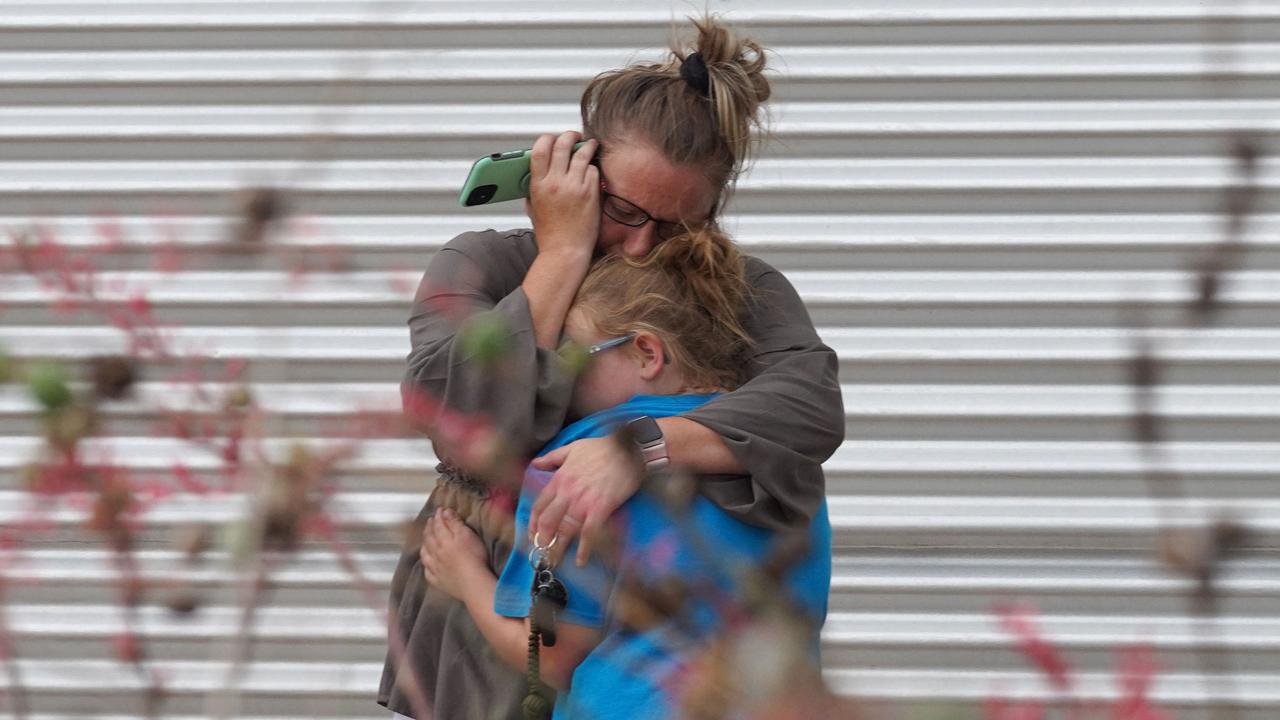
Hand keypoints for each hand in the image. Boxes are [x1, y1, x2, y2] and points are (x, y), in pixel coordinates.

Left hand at [420, 508, 491, 602]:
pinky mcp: (438, 581)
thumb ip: (455, 523)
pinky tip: (427, 565)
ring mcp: (435, 568)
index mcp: (444, 540)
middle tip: (430, 521)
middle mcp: (436, 553)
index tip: (440, 510)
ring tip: (425, 540)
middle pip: (429, 538)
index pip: (438, 525)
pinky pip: (428, 573)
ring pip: (425, 555)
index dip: (438, 516)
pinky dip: (426, 567)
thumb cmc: (474, 557)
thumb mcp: (467, 535)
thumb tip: (445, 512)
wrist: (473, 583)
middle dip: (429, 528)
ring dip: (424, 545)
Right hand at [527, 131, 599, 259]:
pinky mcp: (590, 193)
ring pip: (582, 154)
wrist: (565, 252)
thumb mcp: (533, 208)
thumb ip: (533, 188)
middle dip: (570, 136)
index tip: (552, 137)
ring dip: (587, 146)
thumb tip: (538, 171)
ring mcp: (574, 186)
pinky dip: (593, 168)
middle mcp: (555, 183)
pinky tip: (593, 171)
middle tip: (575, 136)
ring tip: (590, 145)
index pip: (539, 149)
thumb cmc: (550, 234)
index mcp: (537, 185)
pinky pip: (593, 170)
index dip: (547, 138)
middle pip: (562, 145)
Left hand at [529, 435, 641, 566]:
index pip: (539, 505)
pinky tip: (581, 560)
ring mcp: (583, 502)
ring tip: (555, 561)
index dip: (533, 523)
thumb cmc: (603, 448)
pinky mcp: (601, 509)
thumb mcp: (572, 448)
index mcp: (560, 479)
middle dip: (542, 540)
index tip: (533, 535)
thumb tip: (536, 463)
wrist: (629, 449)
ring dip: (558, 549)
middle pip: (548, 522)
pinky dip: (584, 549)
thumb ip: (552, 458)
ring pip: (565, 530)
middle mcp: (567, 493)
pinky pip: (589, 533)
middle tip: (542, 553)